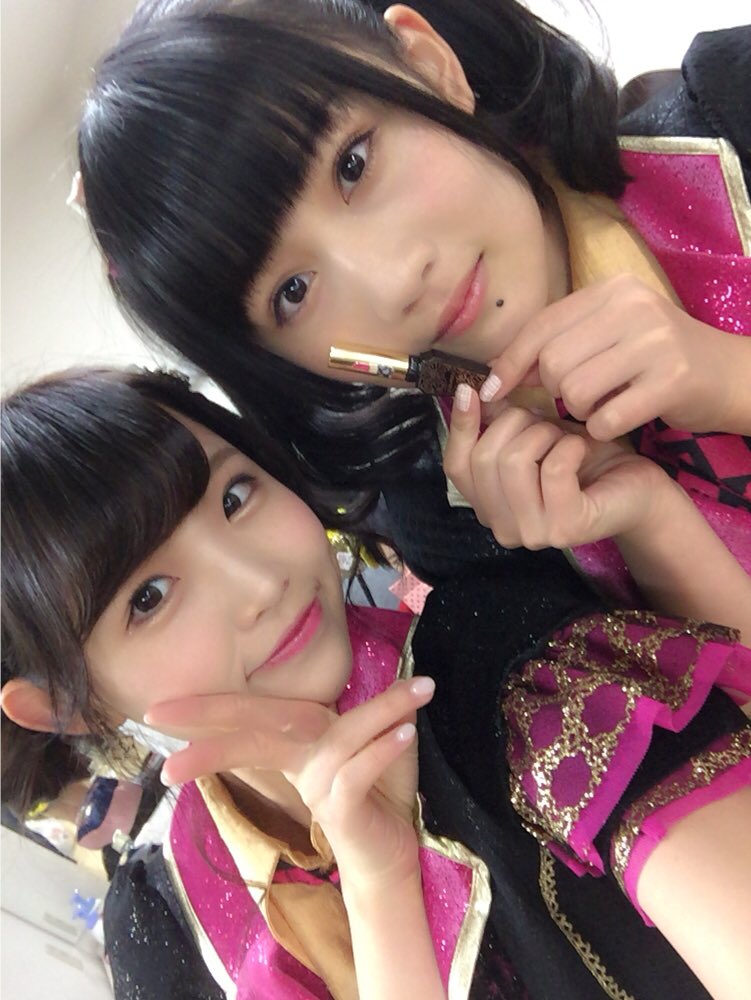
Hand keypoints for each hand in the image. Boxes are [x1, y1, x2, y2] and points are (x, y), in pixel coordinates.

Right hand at [145, 677, 435, 886]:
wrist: (391, 855)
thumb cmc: (377, 792)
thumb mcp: (375, 740)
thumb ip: (377, 709)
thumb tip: (397, 663)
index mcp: (298, 742)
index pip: (250, 714)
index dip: (207, 705)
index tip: (157, 704)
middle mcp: (301, 763)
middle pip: (251, 731)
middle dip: (206, 717)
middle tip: (155, 711)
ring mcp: (317, 788)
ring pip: (334, 739)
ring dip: (379, 711)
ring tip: (422, 687)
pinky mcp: (341, 810)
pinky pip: (358, 771)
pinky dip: (382, 748)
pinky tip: (408, 730)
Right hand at [444, 386, 669, 549]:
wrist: (637, 486)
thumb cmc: (585, 459)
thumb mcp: (535, 432)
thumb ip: (500, 419)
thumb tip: (470, 388)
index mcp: (488, 507)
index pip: (455, 466)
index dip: (460, 425)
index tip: (471, 388)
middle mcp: (503, 528)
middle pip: (485, 459)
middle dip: (515, 423)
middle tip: (546, 421)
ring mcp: (533, 534)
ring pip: (513, 461)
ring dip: (543, 434)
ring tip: (565, 437)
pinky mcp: (565, 527)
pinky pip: (552, 469)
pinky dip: (569, 445)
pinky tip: (582, 447)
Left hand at [480, 274, 743, 438]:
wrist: (730, 375)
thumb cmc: (657, 359)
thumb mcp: (610, 336)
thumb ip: (560, 344)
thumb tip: (498, 371)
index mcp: (612, 291)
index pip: (541, 326)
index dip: (509, 362)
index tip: (492, 391)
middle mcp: (633, 307)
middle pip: (552, 361)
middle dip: (552, 391)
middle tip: (575, 399)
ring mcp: (654, 342)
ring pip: (573, 391)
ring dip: (578, 412)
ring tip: (601, 406)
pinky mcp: (672, 380)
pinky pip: (606, 418)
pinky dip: (602, 429)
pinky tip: (618, 421)